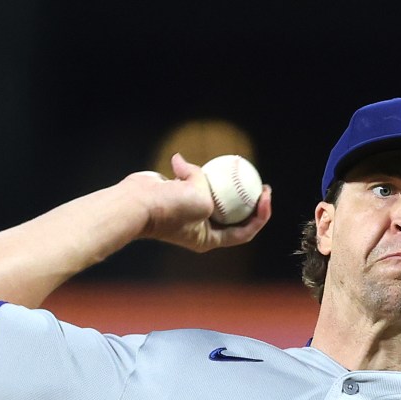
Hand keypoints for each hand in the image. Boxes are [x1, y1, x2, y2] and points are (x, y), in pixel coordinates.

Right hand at [133, 154, 272, 252]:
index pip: (243, 232)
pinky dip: (193, 170)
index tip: (265, 196)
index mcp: (209, 238)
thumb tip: (182, 165)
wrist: (135, 203)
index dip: (260, 215)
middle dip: (248, 198)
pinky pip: (193, 180)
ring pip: (213, 194)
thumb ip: (205, 184)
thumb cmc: (169, 208)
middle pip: (232, 213)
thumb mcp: (200, 200)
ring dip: (221, 181)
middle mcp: (200, 226)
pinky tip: (189, 161)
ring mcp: (188, 210)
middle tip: (260, 183)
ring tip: (236, 166)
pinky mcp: (176, 194)